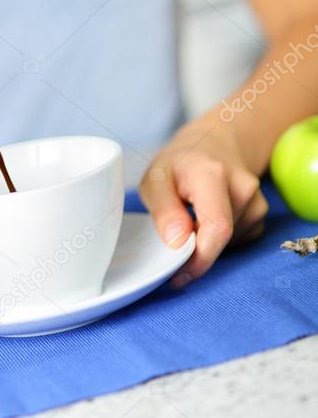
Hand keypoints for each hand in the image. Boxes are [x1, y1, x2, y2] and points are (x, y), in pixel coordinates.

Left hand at [138, 115, 268, 288]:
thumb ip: (163, 209)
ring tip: (191, 214)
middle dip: (196, 252)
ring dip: (206, 241)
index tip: (178, 274)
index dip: (199, 258)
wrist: (214, 143)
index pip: (217, 226)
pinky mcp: (260, 213)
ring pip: (228, 242)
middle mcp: (242, 186)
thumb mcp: (156, 178)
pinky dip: (220, 239)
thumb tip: (177, 242)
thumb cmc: (181, 163)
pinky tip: (209, 216)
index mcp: (212, 174)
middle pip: (222, 238)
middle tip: (174, 245)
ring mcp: (256, 199)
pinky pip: (238, 240)